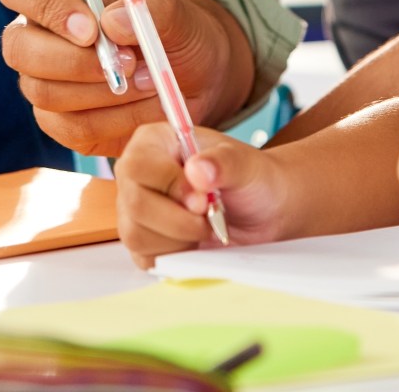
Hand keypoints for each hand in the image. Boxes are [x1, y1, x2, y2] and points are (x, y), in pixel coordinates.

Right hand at [0, 0, 253, 157]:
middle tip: (129, 62)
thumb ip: (152, 6)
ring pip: (44, 93)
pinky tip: (147, 106)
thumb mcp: (177, 11)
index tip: (90, 29)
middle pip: (19, 48)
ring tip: (151, 81)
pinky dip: (115, 121)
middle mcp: (37, 33)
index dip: (44, 5)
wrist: (192, 75)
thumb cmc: (174, 31)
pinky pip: (70, 128)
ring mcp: (42, 80)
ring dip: (103, 92)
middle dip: (76, 62)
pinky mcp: (59, 121)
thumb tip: (113, 22)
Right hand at [116, 121, 291, 267]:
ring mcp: (135, 209)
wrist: (263, 210)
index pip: (137, 165)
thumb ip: (224, 163)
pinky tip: (194, 240)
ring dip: (179, 238)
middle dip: (178, 219)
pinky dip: (175, 255)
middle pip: (135, 205)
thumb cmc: (251, 179)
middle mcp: (138, 175)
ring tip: (204, 225)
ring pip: (136, 235)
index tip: (202, 198)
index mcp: (154, 142)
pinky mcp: (143, 241)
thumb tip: (197, 170)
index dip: (169, 185)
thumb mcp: (246, 165)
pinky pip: (144, 257)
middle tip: (208, 216)